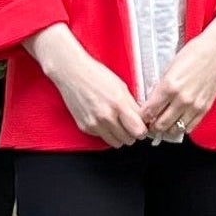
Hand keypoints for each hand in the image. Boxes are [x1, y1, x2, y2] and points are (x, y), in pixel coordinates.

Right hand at [28, 26, 148, 146]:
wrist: (72, 72)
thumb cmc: (95, 74)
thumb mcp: (121, 86)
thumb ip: (132, 105)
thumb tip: (141, 119)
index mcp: (118, 104)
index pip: (138, 130)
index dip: (143, 129)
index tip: (142, 126)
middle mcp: (106, 117)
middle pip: (129, 140)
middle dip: (132, 133)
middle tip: (130, 124)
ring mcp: (94, 124)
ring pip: (116, 143)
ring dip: (120, 135)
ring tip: (118, 123)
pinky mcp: (85, 127)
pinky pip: (102, 138)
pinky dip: (106, 132)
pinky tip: (104, 119)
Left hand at [141, 15, 215, 139]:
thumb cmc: (193, 54)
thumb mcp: (169, 67)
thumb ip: (160, 86)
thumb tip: (151, 102)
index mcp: (168, 86)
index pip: (149, 111)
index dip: (143, 117)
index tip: (142, 117)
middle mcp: (181, 99)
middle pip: (160, 125)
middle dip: (153, 126)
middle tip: (151, 123)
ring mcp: (194, 106)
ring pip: (175, 129)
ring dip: (167, 128)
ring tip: (164, 123)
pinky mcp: (205, 109)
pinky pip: (190, 128)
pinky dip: (182, 127)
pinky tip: (178, 121)